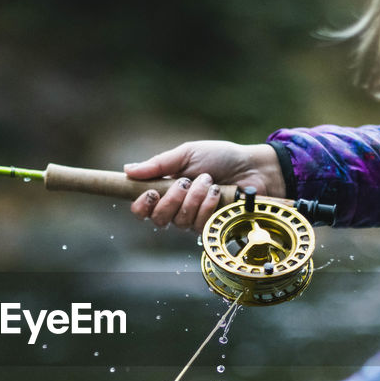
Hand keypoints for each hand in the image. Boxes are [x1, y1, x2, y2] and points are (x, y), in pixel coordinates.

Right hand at [125, 141, 284, 230]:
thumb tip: (128, 170)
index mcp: (166, 190)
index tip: (150, 193)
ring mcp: (195, 219)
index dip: (141, 206)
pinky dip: (207, 204)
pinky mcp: (212, 226)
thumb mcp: (187, 154)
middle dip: (171, 199)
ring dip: (194, 197)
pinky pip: (200, 224)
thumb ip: (158, 164)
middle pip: (158, 219)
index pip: (142, 210)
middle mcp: (177, 208)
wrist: (252, 167)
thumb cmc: (221, 157)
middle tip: (185, 182)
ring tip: (208, 180)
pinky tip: (216, 192)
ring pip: (180, 221)